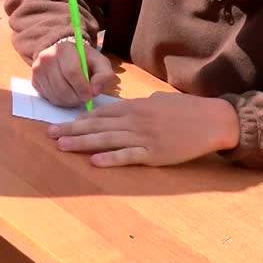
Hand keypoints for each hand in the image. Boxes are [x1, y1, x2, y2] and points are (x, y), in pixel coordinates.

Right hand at [29, 40, 117, 107]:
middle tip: (85, 98)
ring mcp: (38, 70)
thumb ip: (104, 74)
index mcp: (64, 49)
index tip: (91, 94)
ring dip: (69, 101)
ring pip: (55, 95)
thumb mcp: (100, 62)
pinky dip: (61, 101)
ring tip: (78, 96)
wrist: (64, 55)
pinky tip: (68, 95)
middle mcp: (47, 57)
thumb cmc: (84, 59)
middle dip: (76, 97)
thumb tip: (95, 90)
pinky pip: (48, 98)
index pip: (71, 72)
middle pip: (62, 86)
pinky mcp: (34, 81)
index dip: (82, 87)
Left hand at [48, 93, 238, 166]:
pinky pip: (128, 156)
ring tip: (62, 146)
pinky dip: (110, 159)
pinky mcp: (154, 154)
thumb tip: (128, 110)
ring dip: (83, 143)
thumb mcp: (161, 101)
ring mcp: (144, 137)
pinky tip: (94, 161)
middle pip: (98, 126)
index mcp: (138, 107)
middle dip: (72, 130)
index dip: (80, 118)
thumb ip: (143, 106)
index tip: (62, 123)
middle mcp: (136, 120)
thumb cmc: (188, 110)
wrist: (213, 120)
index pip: (102, 112)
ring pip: (107, 140)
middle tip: (50, 134)